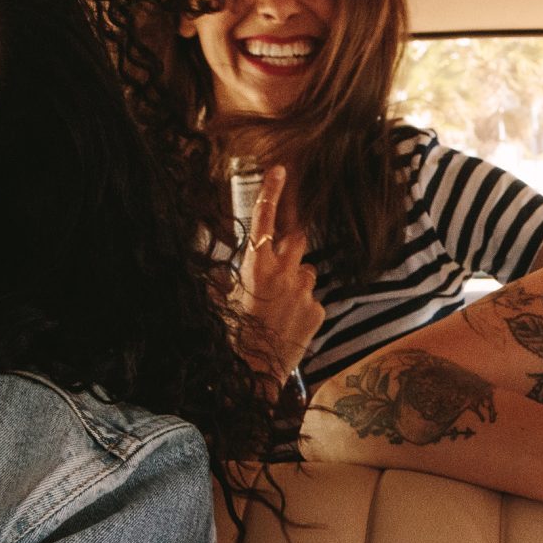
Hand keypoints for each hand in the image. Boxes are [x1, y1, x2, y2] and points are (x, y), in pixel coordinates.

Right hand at [228, 165, 322, 388]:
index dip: (272, 191)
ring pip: (308, 271)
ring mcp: (304, 291)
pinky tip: (288, 325)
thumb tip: (230, 273)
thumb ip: (232, 278)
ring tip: (279, 307)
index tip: (280, 170)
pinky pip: (313, 298)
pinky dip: (303, 306)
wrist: (251, 372)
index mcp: (254, 266)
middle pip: (297, 239)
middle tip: (278, 266)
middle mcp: (283, 272)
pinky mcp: (318, 310)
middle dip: (290, 246)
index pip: (264, 219)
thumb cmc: (231, 334)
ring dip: (297, 280)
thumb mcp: (224, 300)